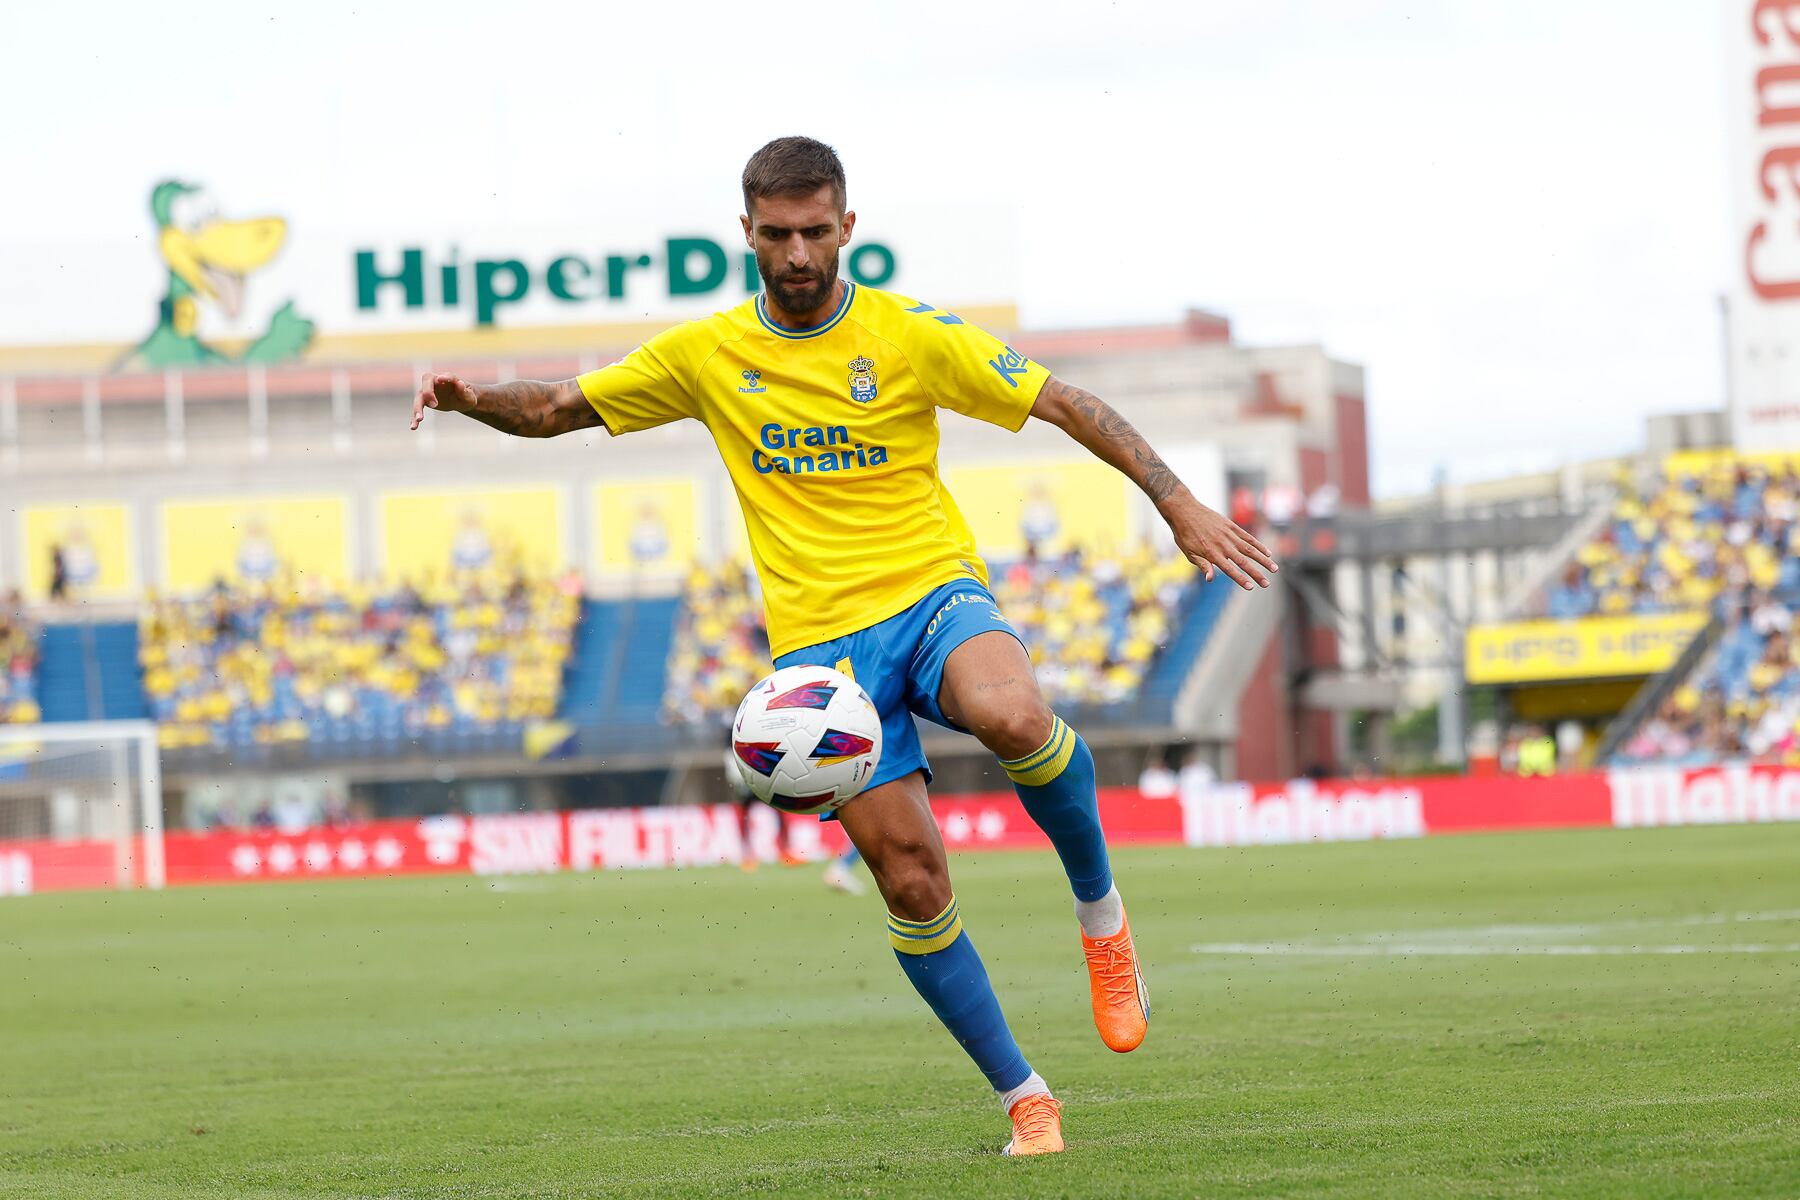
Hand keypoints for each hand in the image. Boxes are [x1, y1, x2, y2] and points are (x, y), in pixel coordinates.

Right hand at [411, 373, 478, 429]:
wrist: (460, 400)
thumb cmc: (466, 396)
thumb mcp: (469, 396)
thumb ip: (464, 391)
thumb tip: (460, 383)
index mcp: (448, 378)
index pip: (444, 376)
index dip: (443, 377)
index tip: (440, 379)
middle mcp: (435, 382)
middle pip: (426, 381)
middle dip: (428, 391)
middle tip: (434, 405)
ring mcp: (428, 391)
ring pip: (419, 397)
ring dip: (417, 408)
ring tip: (419, 420)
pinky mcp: (424, 401)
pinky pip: (417, 408)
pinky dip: (415, 417)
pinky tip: (414, 427)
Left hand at [1162, 494, 1277, 588]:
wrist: (1184, 510)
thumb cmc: (1184, 534)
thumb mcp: (1188, 552)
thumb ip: (1202, 565)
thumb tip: (1210, 579)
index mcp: (1211, 553)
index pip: (1229, 569)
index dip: (1241, 579)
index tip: (1251, 587)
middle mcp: (1222, 545)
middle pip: (1243, 562)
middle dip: (1257, 573)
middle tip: (1267, 584)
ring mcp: (1228, 534)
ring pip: (1250, 549)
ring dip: (1263, 560)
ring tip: (1274, 569)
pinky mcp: (1231, 526)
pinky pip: (1248, 537)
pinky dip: (1258, 545)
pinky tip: (1267, 552)